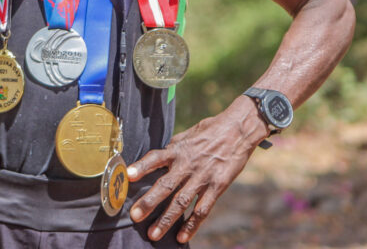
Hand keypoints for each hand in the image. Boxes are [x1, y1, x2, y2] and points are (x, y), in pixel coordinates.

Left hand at [127, 97, 267, 243]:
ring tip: (153, 234)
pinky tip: (181, 237)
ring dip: (166, 220)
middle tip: (134, 216)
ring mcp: (202, 177)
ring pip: (181, 202)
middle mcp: (187, 164)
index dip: (142, 166)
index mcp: (178, 149)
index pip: (156, 157)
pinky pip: (202, 209)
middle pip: (165, 185)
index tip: (128, 175)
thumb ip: (173, 147)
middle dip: (149, 202)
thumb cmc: (210, 130)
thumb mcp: (187, 135)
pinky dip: (191, 224)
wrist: (238, 130)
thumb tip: (159, 157)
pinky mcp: (217, 187)